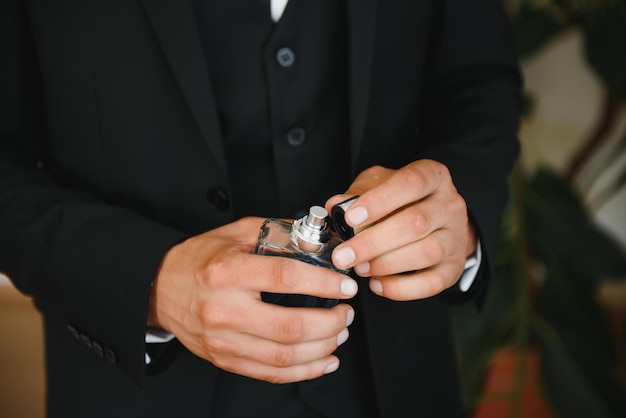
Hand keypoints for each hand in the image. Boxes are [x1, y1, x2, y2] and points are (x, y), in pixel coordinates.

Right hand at [147, 217, 356, 382]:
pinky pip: (271, 374)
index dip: (323, 283)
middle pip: (290, 327)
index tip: (345, 285)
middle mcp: (224, 309)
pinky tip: (324, 360)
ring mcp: (223, 340)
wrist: (159, 288)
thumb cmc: (198, 259)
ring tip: (340, 333)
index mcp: (227, 272)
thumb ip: (276, 233)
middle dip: (331, 323)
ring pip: (285, 356)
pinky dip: (305, 371)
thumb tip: (317, 240)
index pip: (285, 277)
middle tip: (346, 313)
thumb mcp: (234, 233)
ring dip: (323, 347)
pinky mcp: (224, 359)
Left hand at [325, 159, 476, 300]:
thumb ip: (357, 193)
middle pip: (416, 223)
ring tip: (360, 268)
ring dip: (386, 264)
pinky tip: (378, 284)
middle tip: (344, 255)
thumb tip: (335, 206)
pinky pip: (432, 283)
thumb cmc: (402, 200)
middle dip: (373, 242)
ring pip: (426, 253)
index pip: (410, 183)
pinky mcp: (454, 267)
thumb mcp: (379, 185)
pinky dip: (401, 288)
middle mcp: (449, 205)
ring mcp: (456, 237)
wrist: (436, 221)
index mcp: (432, 176)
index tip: (351, 217)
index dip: (380, 201)